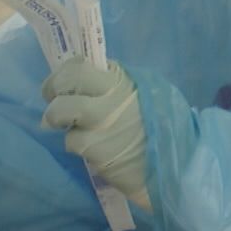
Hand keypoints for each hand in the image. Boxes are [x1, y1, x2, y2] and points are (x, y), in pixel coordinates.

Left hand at [42, 58, 151, 208]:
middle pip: (66, 81)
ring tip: (69, 129)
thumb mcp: (145, 94)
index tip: (62, 83)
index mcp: (121, 80)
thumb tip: (84, 82)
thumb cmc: (162, 128)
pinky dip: (78, 146)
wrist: (178, 164)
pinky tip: (95, 150)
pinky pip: (73, 142)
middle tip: (52, 100)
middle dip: (52, 90)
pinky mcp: (96, 149)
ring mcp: (101, 122)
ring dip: (59, 121)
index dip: (65, 73)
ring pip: (60, 112)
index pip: (80, 65)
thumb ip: (115, 86)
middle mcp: (110, 96)